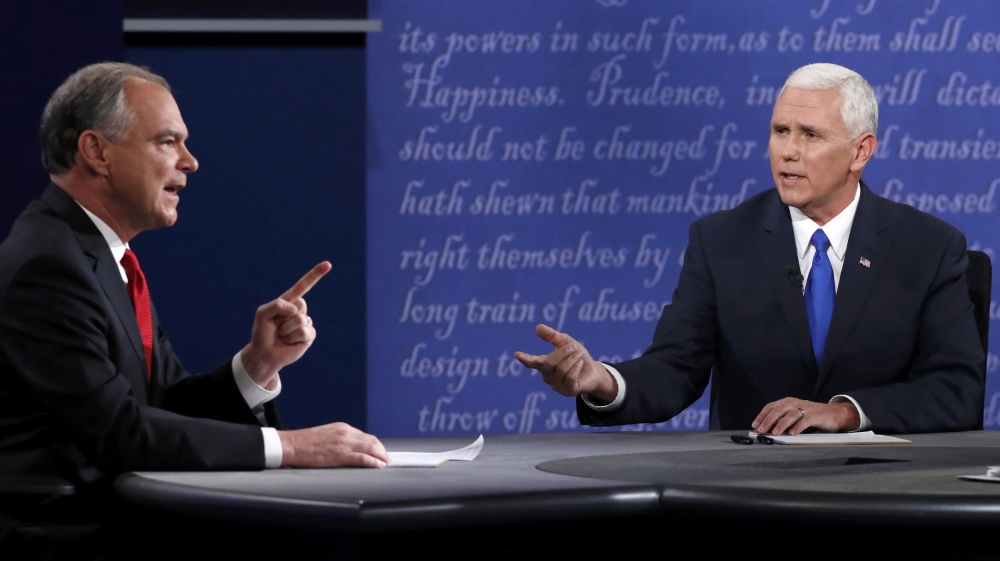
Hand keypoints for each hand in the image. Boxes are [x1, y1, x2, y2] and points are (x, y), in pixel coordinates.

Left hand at [241, 262, 331, 387]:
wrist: (264, 354)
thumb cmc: (262, 333)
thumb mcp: (262, 313)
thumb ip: (276, 305)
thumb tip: (296, 310)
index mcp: (289, 301)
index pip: (304, 286)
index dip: (316, 275)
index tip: (328, 265)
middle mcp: (300, 310)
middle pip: (300, 304)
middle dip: (284, 317)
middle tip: (277, 326)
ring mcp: (306, 323)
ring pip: (300, 319)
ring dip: (286, 330)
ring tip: (281, 336)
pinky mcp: (310, 336)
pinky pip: (304, 332)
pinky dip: (292, 338)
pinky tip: (289, 342)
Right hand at [279, 423, 389, 467]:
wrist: (291, 445)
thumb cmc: (305, 443)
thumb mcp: (326, 435)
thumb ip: (339, 439)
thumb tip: (350, 449)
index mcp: (343, 428)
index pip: (366, 436)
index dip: (376, 446)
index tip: (381, 453)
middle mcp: (346, 433)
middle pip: (372, 441)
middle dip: (382, 451)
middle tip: (387, 460)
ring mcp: (344, 443)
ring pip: (370, 448)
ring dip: (381, 457)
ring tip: (386, 464)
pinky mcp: (340, 454)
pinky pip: (362, 458)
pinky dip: (373, 462)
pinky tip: (378, 466)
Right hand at [513, 324, 616, 401]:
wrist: (593, 370)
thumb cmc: (577, 356)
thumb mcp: (566, 342)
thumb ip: (552, 336)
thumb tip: (538, 327)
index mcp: (544, 364)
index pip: (532, 362)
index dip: (525, 358)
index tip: (517, 354)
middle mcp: (547, 376)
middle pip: (549, 363)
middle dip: (562, 352)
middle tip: (573, 347)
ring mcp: (556, 386)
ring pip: (561, 370)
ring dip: (572, 359)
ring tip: (579, 355)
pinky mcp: (567, 391)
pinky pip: (569, 377)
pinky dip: (576, 367)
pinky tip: (580, 363)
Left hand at [752, 397, 860, 435]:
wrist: (834, 414)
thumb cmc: (811, 416)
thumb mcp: (794, 415)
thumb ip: (782, 420)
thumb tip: (766, 429)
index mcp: (787, 402)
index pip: (771, 407)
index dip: (762, 416)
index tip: (755, 425)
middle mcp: (795, 403)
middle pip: (778, 410)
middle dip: (768, 421)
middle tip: (761, 431)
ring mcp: (805, 408)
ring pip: (790, 415)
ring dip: (781, 424)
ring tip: (774, 433)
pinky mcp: (816, 415)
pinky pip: (805, 421)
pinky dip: (798, 427)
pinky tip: (792, 433)